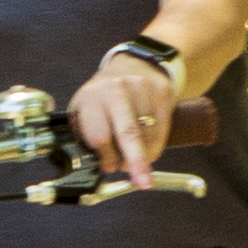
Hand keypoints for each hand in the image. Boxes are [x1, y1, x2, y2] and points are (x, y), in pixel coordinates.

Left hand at [70, 47, 177, 184]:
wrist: (133, 65)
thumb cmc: (104, 98)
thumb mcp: (84, 112)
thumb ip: (87, 139)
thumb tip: (100, 167)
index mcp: (91, 97)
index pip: (100, 135)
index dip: (105, 157)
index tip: (109, 167)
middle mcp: (116, 89)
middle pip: (128, 133)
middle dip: (136, 162)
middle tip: (143, 182)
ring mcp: (142, 88)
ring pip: (147, 135)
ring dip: (143, 154)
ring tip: (136, 156)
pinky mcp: (162, 91)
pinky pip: (163, 129)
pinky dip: (156, 144)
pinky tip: (148, 146)